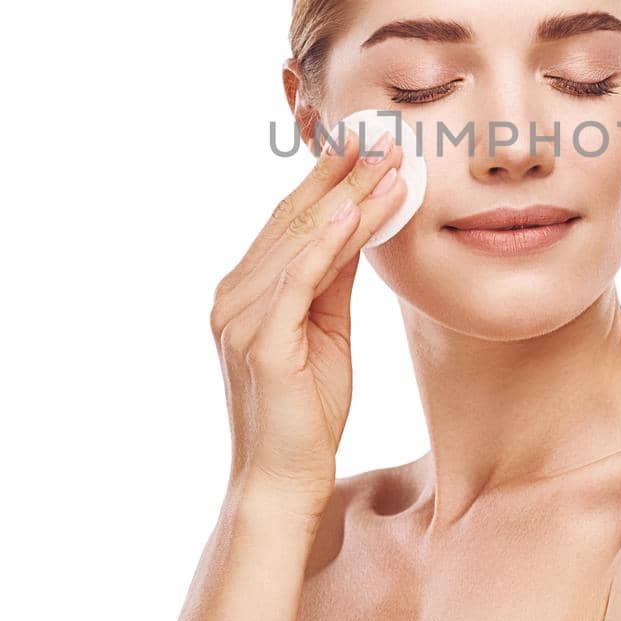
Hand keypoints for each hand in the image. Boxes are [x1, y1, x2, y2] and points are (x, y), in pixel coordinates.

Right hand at [209, 126, 406, 515]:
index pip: (288, 222)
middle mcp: (232, 296)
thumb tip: (359, 226)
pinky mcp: (261, 342)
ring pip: (301, 241)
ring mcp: (240, 318)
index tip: (365, 145)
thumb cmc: (307, 412)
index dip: (327, 180)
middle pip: (294, 221)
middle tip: (384, 139)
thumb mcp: (326, 330)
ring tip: (388, 165)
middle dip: (342, 176)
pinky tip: (352, 211)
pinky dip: (326, 242)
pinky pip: (297, 279)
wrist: (284, 480)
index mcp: (243, 292)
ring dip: (348, 198)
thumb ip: (333, 280)